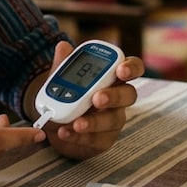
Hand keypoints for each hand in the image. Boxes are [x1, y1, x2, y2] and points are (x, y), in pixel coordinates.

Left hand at [37, 41, 143, 159]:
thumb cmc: (65, 95)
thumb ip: (62, 65)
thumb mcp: (59, 79)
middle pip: (128, 95)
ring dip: (94, 122)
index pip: (133, 68)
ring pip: (112, 120)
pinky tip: (64, 133)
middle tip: (97, 98)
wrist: (53, 123)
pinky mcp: (104, 139)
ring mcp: (113, 120)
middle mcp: (118, 98)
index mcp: (112, 77)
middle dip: (114, 96)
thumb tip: (63, 46)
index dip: (131, 67)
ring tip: (76, 123)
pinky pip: (96, 139)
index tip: (120, 70)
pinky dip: (79, 137)